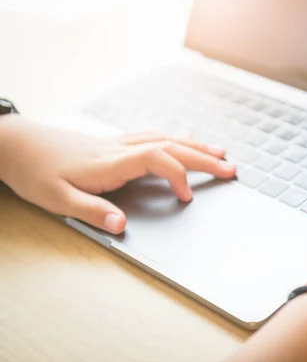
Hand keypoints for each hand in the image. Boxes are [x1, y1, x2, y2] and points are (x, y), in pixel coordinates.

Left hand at [0, 115, 235, 233]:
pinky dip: (177, 139)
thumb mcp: (56, 199)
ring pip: (166, 139)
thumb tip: (122, 225)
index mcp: (110, 163)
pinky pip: (155, 136)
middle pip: (171, 146)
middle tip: (231, 168)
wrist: (17, 144)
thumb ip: (91, 211)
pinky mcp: (115, 143)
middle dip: (204, 158)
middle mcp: (120, 149)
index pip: (157, 160)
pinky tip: (185, 140)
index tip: (187, 198)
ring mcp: (119, 143)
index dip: (179, 176)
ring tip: (220, 152)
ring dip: (195, 146)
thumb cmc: (36, 171)